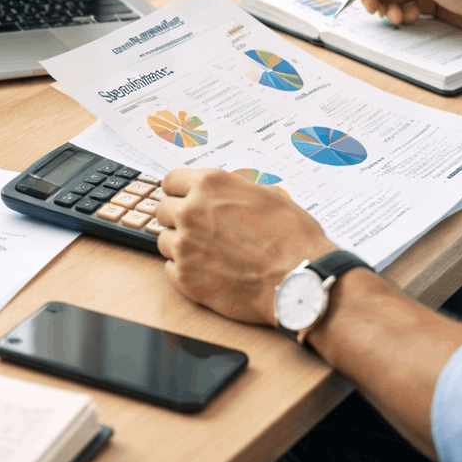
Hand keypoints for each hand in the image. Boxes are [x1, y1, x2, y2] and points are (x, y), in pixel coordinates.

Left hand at [155, 168, 335, 326]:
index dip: (178, 191)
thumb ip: (234, 191)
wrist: (299, 280)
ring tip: (208, 253)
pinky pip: (170, 269)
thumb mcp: (267, 196)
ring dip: (180, 245)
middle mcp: (191, 212)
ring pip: (163, 241)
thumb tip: (225, 194)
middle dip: (177, 218)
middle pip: (162, 210)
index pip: (170, 181)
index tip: (182, 199)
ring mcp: (184, 246)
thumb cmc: (292, 238)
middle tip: (198, 229)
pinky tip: (208, 271)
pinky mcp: (185, 278)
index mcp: (210, 186)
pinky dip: (185, 270)